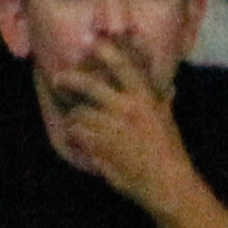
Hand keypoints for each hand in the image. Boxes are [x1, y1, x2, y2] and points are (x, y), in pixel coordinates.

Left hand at [43, 44, 198, 210]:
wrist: (166, 183)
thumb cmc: (170, 151)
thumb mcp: (167, 119)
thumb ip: (162, 100)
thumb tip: (168, 87)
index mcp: (144, 97)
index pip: (121, 65)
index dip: (104, 50)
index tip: (91, 43)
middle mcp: (126, 108)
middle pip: (88, 85)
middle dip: (69, 79)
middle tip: (58, 79)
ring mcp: (111, 128)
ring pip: (79, 113)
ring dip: (74, 117)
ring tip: (75, 122)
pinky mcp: (100, 148)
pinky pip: (77, 136)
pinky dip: (75, 137)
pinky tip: (78, 141)